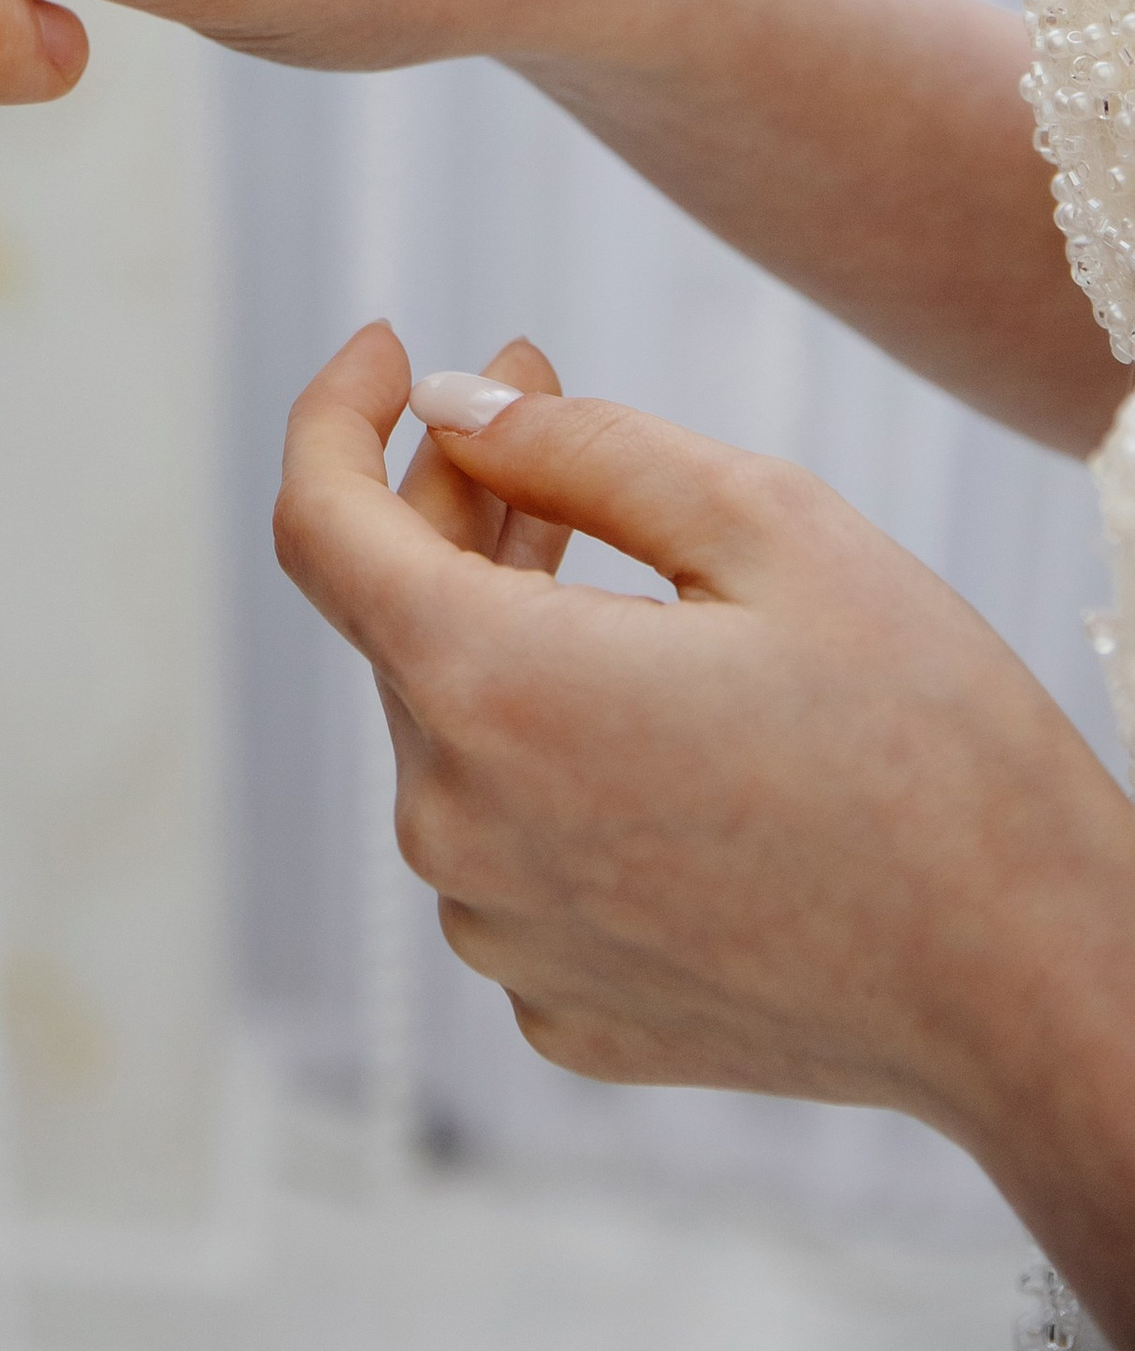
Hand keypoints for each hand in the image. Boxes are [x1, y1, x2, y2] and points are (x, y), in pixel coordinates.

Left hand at [274, 323, 1134, 1326]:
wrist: (1037, 990)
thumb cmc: (928, 749)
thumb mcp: (765, 524)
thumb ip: (573, 446)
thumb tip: (450, 410)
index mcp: (488, 694)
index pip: (316, 523)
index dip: (336, 413)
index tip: (386, 347)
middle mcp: (458, 829)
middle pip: (399, 616)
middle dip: (456, 490)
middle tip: (539, 383)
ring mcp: (505, 935)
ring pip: (454, 727)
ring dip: (502, 618)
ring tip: (600, 538)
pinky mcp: (563, 1007)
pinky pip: (513, 841)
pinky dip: (552, 752)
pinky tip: (651, 706)